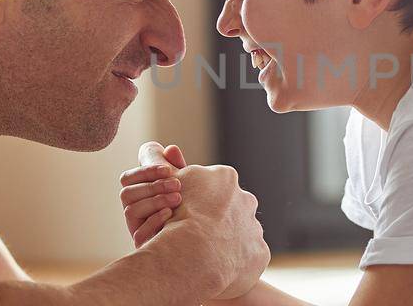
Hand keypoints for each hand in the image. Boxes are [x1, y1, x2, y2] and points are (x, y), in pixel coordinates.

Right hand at [119, 142, 188, 246]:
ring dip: (154, 201)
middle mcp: (134, 211)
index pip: (128, 178)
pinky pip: (139, 234)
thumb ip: (177, 166)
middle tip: (178, 184)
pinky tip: (172, 215)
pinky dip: (154, 221)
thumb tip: (171, 149)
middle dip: (152, 186)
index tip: (168, 169)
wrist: (203, 239)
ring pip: (130, 211)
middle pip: (126, 193)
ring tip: (178, 199)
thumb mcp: (186, 184)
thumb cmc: (191, 208)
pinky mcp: (145, 246)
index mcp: (139, 194)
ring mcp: (137, 229)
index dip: (145, 171)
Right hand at [129, 142, 269, 299]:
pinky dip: (234, 261)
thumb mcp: (165, 182)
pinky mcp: (259, 252)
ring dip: (223, 240)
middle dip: (210, 219)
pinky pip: (247, 256)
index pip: (208, 186)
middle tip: (190, 234)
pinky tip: (217, 267)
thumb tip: (153, 146)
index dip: (190, 199)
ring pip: (238, 232)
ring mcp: (255, 227)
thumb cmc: (178, 213)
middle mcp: (246, 199)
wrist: (195, 254)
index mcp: (225, 178)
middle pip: (226, 208)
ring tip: (201, 253)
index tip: (179, 211)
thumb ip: (160, 164)